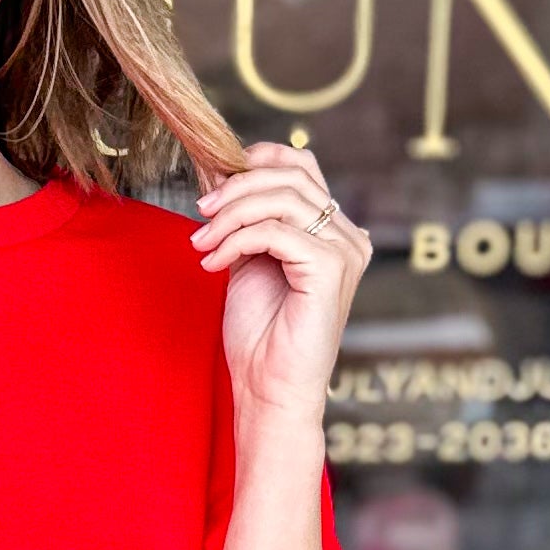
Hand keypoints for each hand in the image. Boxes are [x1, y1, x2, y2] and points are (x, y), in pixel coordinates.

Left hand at [191, 140, 373, 433]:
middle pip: (291, 176)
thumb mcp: (247, 260)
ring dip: (230, 216)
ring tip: (201, 242)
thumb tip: (214, 169)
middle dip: (236, 188)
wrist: (269, 389)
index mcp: (333, 232)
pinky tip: (213, 264)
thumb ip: (243, 218)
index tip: (215, 180)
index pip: (302, 166)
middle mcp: (348, 237)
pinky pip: (274, 232)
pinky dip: (235, 242)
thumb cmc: (260, 335)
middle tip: (200, 212)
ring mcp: (345, 251)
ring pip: (282, 199)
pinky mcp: (331, 269)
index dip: (258, 159)